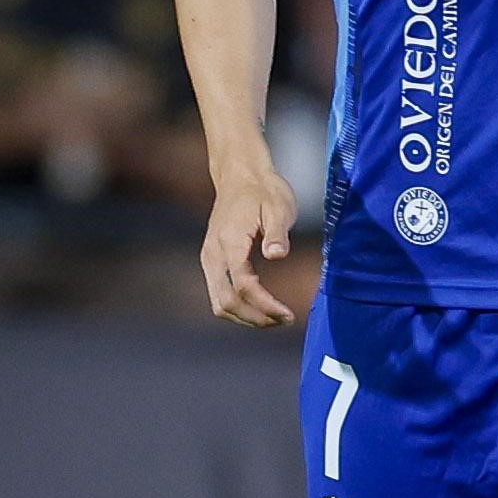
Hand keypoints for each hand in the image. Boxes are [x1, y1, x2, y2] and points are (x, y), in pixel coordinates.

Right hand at [201, 163, 296, 327]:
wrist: (240, 176)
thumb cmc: (264, 191)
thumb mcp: (278, 206)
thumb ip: (276, 232)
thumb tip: (276, 255)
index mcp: (230, 242)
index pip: (243, 285)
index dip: (265, 305)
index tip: (288, 314)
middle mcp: (213, 255)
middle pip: (225, 302)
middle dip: (255, 318)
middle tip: (284, 321)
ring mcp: (209, 259)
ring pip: (218, 302)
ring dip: (245, 317)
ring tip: (274, 319)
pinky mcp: (212, 261)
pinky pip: (219, 293)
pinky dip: (238, 307)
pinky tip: (261, 307)